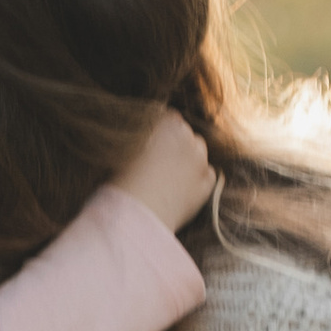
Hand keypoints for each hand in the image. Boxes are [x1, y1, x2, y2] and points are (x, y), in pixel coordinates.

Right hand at [111, 106, 215, 232]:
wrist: (136, 212)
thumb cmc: (121, 180)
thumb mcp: (123, 150)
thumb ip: (140, 138)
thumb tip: (141, 141)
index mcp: (166, 123)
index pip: (169, 118)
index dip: (160, 130)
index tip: (152, 142)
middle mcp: (187, 137)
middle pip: (186, 134)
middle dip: (176, 143)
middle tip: (159, 161)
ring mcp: (200, 160)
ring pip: (199, 152)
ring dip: (189, 159)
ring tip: (170, 176)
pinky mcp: (207, 183)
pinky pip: (208, 175)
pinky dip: (199, 179)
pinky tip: (182, 189)